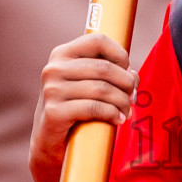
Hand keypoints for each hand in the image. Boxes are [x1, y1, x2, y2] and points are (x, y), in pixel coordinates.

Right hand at [30, 33, 138, 168]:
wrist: (48, 141)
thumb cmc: (73, 109)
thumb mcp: (88, 85)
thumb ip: (110, 74)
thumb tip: (133, 75)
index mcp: (61, 54)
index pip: (98, 41)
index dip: (120, 54)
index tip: (127, 71)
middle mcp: (54, 68)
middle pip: (104, 68)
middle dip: (126, 83)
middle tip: (132, 97)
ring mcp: (52, 90)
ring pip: (102, 89)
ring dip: (122, 101)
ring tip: (127, 111)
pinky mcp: (54, 112)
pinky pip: (94, 108)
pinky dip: (112, 114)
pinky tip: (118, 119)